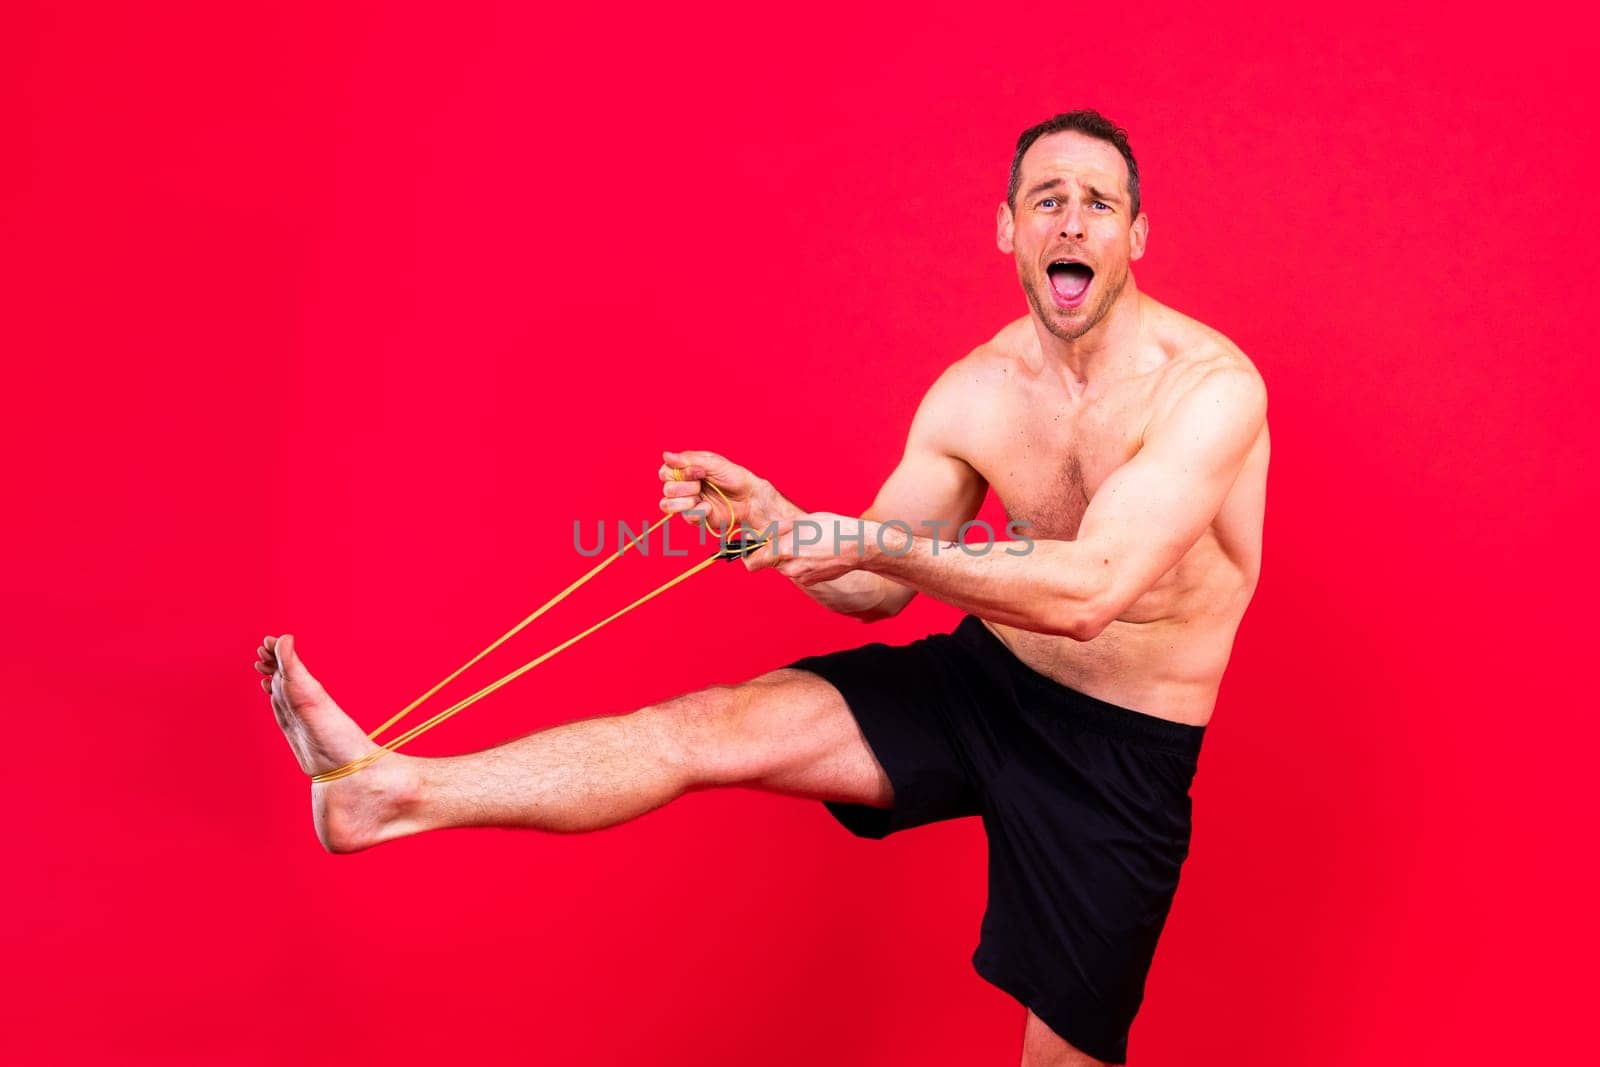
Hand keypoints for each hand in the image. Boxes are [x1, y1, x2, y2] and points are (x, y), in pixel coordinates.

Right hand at [658, 449, 792, 534]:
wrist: (749, 497)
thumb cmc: (733, 476)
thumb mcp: (712, 463)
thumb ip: (688, 460)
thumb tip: (665, 455)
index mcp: (685, 471)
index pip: (665, 472)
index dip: (679, 474)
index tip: (699, 472)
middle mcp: (684, 487)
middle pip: (667, 489)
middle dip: (685, 487)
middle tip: (702, 484)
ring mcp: (688, 503)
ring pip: (667, 505)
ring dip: (686, 500)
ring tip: (700, 497)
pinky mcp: (695, 517)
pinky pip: (686, 517)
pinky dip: (699, 511)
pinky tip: (709, 508)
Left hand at [743, 512, 870, 585]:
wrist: (859, 547)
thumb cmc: (833, 528)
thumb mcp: (803, 521)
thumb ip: (779, 530)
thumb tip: (762, 534)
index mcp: (785, 549)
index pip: (752, 562)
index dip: (747, 554)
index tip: (749, 547)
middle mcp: (790, 567)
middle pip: (769, 562)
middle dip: (773, 551)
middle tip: (787, 537)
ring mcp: (801, 576)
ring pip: (784, 566)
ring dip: (789, 555)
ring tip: (807, 542)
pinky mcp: (811, 581)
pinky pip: (798, 571)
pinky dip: (802, 562)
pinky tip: (816, 552)